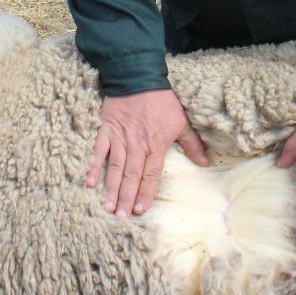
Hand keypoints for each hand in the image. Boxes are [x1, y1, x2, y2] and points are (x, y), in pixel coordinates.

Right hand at [87, 89, 209, 215]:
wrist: (139, 78)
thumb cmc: (162, 101)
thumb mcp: (181, 122)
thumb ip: (192, 144)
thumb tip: (205, 162)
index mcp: (155, 145)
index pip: (150, 175)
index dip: (145, 193)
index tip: (140, 210)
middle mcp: (137, 145)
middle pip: (131, 176)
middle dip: (126, 198)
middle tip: (121, 216)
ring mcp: (120, 138)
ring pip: (115, 168)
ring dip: (111, 188)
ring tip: (108, 206)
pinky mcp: (106, 130)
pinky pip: (99, 151)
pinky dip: (93, 166)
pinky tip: (90, 182)